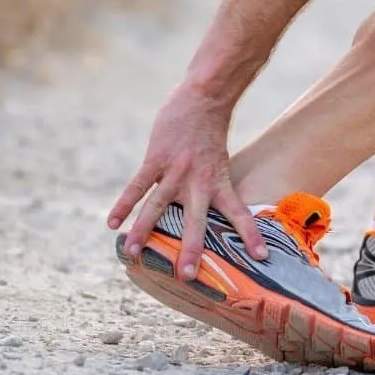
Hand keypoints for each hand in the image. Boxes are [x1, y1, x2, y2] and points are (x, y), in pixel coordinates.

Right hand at [107, 86, 267, 279]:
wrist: (203, 99)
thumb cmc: (209, 135)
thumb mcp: (219, 164)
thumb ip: (211, 188)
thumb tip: (205, 214)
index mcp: (219, 184)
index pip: (240, 214)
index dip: (251, 236)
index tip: (261, 257)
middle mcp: (199, 182)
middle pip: (195, 221)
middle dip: (192, 249)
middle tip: (190, 276)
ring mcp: (176, 171)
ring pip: (158, 206)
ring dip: (145, 231)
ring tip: (133, 254)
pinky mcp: (156, 159)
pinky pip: (138, 186)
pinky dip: (123, 204)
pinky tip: (112, 223)